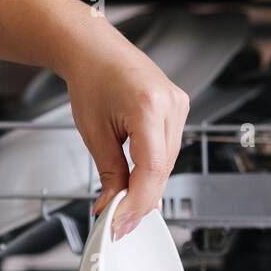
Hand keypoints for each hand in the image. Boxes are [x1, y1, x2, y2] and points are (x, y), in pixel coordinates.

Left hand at [61, 20, 189, 239]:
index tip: (121, 222)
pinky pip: (169, 150)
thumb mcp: (94, 133)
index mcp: (147, 106)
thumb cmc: (91, 78)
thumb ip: (110, 173)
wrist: (94, 48)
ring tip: (123, 201)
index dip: (137, 202)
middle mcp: (170, 105)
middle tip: (118, 220)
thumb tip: (114, 207)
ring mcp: (179, 106)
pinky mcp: (178, 109)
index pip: (152, 169)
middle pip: (162, 170)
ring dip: (147, 186)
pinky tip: (138, 180)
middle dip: (140, 199)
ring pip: (167, 164)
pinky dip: (153, 169)